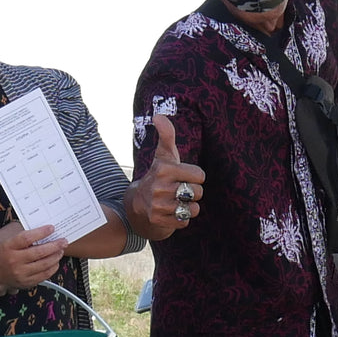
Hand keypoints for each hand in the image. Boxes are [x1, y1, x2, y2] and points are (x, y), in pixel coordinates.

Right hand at [0, 222, 65, 294]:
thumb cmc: (3, 254)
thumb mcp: (8, 242)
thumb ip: (24, 238)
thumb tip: (44, 232)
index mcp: (8, 247)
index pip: (26, 238)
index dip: (41, 232)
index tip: (51, 228)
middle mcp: (14, 261)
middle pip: (39, 252)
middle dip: (54, 246)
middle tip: (63, 241)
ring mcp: (21, 274)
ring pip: (44, 265)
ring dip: (56, 256)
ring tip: (61, 250)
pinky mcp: (26, 283)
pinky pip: (44, 275)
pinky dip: (52, 267)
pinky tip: (55, 261)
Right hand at [126, 115, 205, 240]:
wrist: (137, 205)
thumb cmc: (158, 176)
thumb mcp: (163, 156)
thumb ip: (166, 135)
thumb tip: (158, 115)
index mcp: (163, 168)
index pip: (200, 176)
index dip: (194, 177)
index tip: (181, 177)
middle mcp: (159, 186)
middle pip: (197, 192)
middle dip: (192, 193)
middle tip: (178, 191)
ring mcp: (158, 205)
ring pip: (193, 208)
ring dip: (188, 207)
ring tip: (175, 202)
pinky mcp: (158, 221)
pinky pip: (184, 222)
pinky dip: (181, 219)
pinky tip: (171, 213)